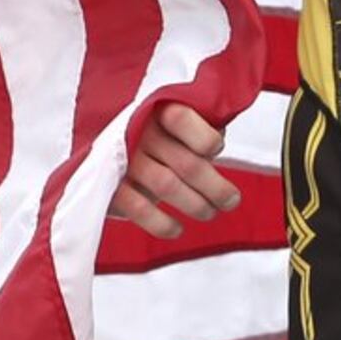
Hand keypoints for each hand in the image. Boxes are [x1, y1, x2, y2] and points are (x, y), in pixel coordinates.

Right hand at [111, 102, 239, 241]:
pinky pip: (139, 209)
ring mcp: (124, 161)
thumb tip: (219, 137)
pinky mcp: (111, 187)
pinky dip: (162, 223)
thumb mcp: (177, 123)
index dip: (207, 139)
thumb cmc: (157, 136)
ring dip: (196, 205)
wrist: (108, 149)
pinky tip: (177, 229)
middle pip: (187, 163)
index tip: (215, 150)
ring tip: (209, 213)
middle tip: (231, 201)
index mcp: (157, 110)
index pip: (183, 120)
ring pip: (167, 186)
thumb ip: (201, 126)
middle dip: (215, 187)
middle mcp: (138, 133)